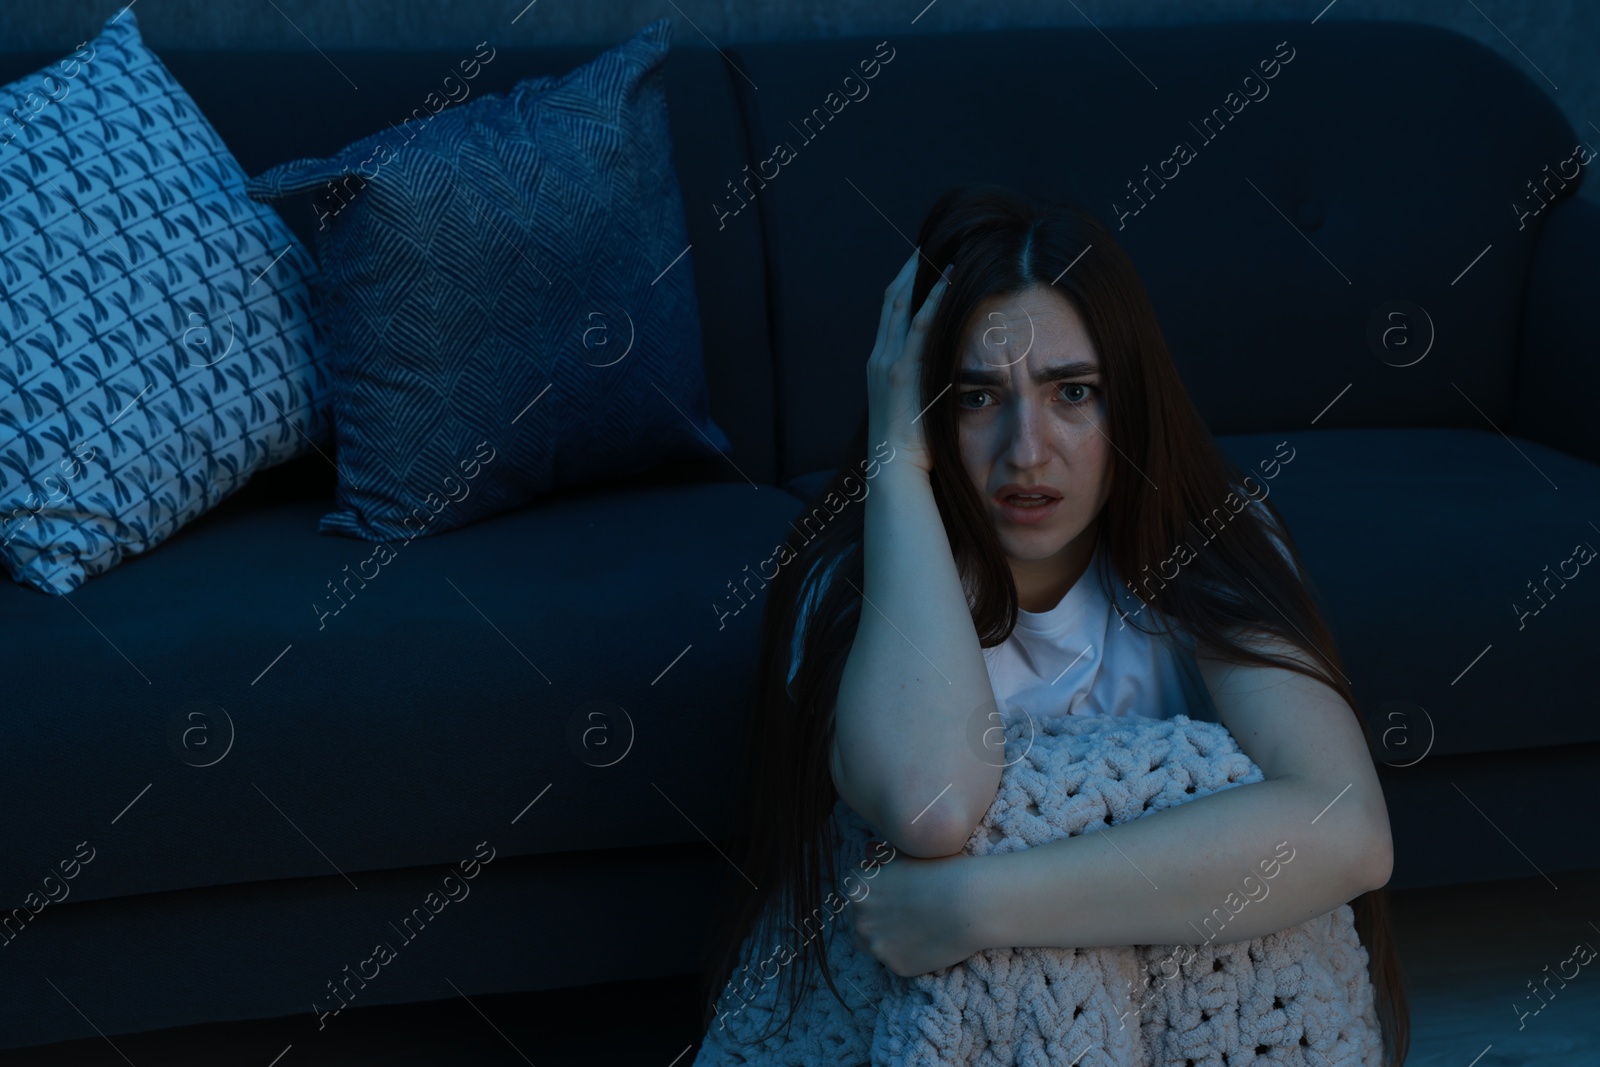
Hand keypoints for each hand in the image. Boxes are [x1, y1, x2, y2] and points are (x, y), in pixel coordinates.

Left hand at [850, 840, 982, 976]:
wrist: (970, 903)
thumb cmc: (943, 870)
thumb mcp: (908, 853)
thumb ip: (882, 855)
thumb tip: (868, 851)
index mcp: (858, 888)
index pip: (855, 884)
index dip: (875, 882)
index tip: (894, 884)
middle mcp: (860, 919)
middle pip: (857, 915)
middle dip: (873, 910)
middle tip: (901, 907)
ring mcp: (877, 946)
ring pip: (867, 942)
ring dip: (880, 934)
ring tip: (907, 926)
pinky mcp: (896, 966)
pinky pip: (893, 959)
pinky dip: (904, 952)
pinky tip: (923, 940)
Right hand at [865, 250, 950, 475]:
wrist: (894, 466)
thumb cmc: (909, 444)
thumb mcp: (910, 406)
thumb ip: (920, 383)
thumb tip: (942, 372)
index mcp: (879, 364)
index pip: (891, 315)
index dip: (904, 287)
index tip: (919, 266)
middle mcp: (879, 357)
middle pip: (892, 301)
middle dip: (908, 272)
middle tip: (926, 247)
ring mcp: (888, 362)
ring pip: (903, 306)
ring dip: (921, 277)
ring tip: (940, 254)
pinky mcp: (902, 370)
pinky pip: (920, 326)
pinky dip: (934, 300)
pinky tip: (948, 280)